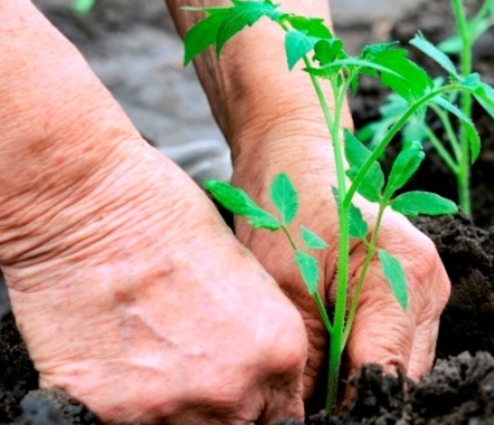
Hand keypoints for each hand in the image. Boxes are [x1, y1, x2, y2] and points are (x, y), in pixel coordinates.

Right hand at [3, 139, 307, 423]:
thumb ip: (260, 339)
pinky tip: (119, 370)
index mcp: (280, 351)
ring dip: (176, 412)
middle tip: (197, 379)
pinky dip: (125, 410)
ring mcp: (174, 407)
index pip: (285, 418)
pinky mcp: (112, 413)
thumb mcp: (247, 277)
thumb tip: (256, 376)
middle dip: (227, 413)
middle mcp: (236, 389)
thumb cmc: (169, 221)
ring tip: (155, 368)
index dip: (263, 408)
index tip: (246, 400)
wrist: (92, 207)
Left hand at [230, 124, 450, 400]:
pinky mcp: (417, 294)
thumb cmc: (287, 207)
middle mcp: (430, 286)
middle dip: (358, 398)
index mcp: (405, 276)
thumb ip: (308, 359)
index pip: (386, 375)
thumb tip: (307, 415)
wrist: (297, 157)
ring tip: (315, 385)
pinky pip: (397, 347)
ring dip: (362, 382)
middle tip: (309, 405)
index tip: (314, 418)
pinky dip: (365, 361)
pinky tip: (332, 359)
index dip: (351, 408)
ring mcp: (429, 290)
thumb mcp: (285, 287)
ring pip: (403, 367)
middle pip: (402, 377)